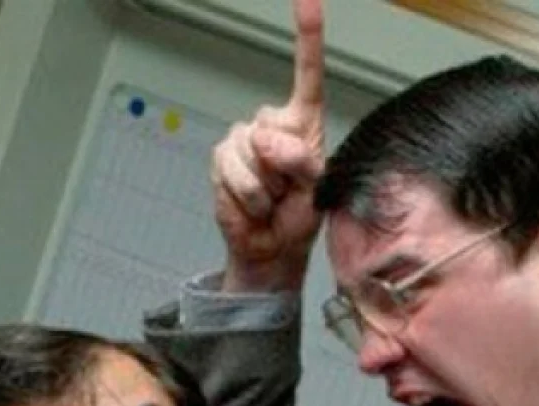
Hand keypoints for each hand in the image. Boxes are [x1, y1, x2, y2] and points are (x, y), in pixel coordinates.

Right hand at [211, 0, 325, 291]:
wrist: (272, 249)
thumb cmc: (299, 217)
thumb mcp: (316, 189)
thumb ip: (301, 161)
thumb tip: (267, 142)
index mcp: (303, 124)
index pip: (307, 76)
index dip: (307, 39)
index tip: (308, 3)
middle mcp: (271, 125)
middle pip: (276, 129)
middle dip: (287, 167)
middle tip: (289, 191)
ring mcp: (243, 141)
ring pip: (253, 155)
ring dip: (266, 188)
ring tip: (271, 201)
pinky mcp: (222, 159)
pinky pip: (236, 174)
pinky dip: (248, 197)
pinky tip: (252, 204)